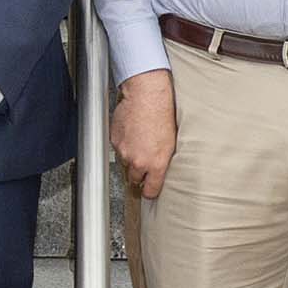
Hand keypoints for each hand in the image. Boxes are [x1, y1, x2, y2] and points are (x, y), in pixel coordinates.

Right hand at [111, 71, 177, 197]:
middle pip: (134, 178)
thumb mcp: (172, 142)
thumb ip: (164, 160)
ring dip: (131, 155)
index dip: (149, 191)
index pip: (150, 190)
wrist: (147, 96)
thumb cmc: (163, 114)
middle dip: (139, 172)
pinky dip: (124, 142)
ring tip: (139, 139)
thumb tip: (161, 170)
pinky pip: (118, 147)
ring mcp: (124, 151)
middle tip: (144, 161)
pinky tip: (132, 131)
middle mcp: (139, 161)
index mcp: (156, 164)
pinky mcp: (115, 140)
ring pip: (125, 161)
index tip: (149, 191)